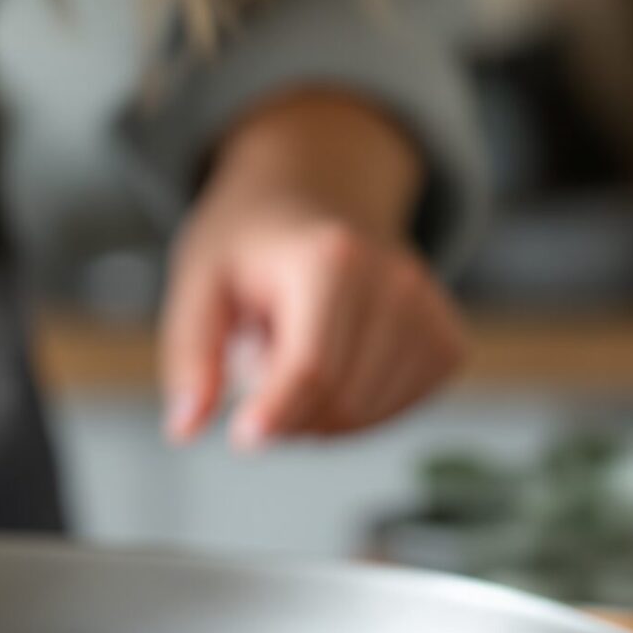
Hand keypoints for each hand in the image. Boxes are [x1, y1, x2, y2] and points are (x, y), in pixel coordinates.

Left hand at [157, 93, 464, 448]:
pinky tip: (332, 367)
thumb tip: (185, 428)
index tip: (242, 437)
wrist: (317, 196)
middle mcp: (395, 281)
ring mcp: (429, 311)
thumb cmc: (254, 242)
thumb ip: (190, 354)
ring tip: (294, 355)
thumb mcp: (199, 280)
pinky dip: (353, 412)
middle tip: (257, 369)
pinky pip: (395, 412)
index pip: (311, 369)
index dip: (274, 416)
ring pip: (365, 417)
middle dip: (286, 413)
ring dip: (315, 414)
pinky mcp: (447, 340)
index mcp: (331, 259)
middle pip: (338, 402)